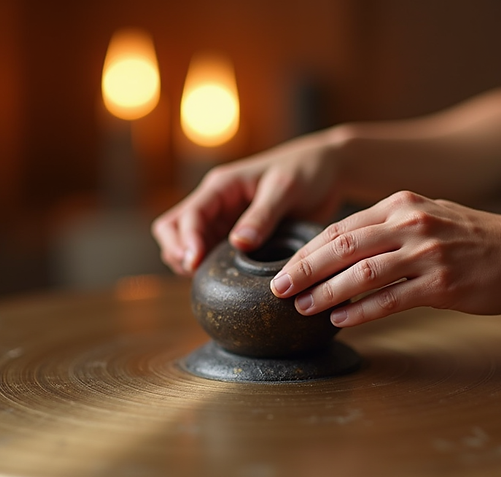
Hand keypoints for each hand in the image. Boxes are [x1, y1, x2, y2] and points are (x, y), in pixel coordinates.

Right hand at [151, 131, 344, 275]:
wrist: (327, 170)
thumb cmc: (306, 170)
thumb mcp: (285, 189)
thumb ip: (262, 215)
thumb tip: (239, 244)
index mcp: (222, 186)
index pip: (189, 214)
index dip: (186, 240)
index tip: (194, 264)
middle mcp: (216, 203)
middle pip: (173, 228)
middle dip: (177, 251)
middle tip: (195, 274)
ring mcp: (224, 220)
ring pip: (187, 243)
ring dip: (190, 261)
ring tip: (207, 281)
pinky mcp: (236, 235)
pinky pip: (212, 253)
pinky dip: (209, 267)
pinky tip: (224, 281)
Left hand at [270, 191, 500, 325]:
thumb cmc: (476, 239)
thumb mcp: (429, 216)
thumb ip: (390, 227)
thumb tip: (344, 252)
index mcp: (402, 204)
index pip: (341, 227)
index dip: (307, 249)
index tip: (283, 267)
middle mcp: (411, 223)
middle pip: (343, 246)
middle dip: (304, 268)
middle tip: (278, 288)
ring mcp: (427, 253)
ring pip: (362, 273)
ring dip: (326, 292)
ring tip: (303, 308)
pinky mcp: (442, 283)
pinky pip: (391, 299)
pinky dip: (361, 311)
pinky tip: (340, 320)